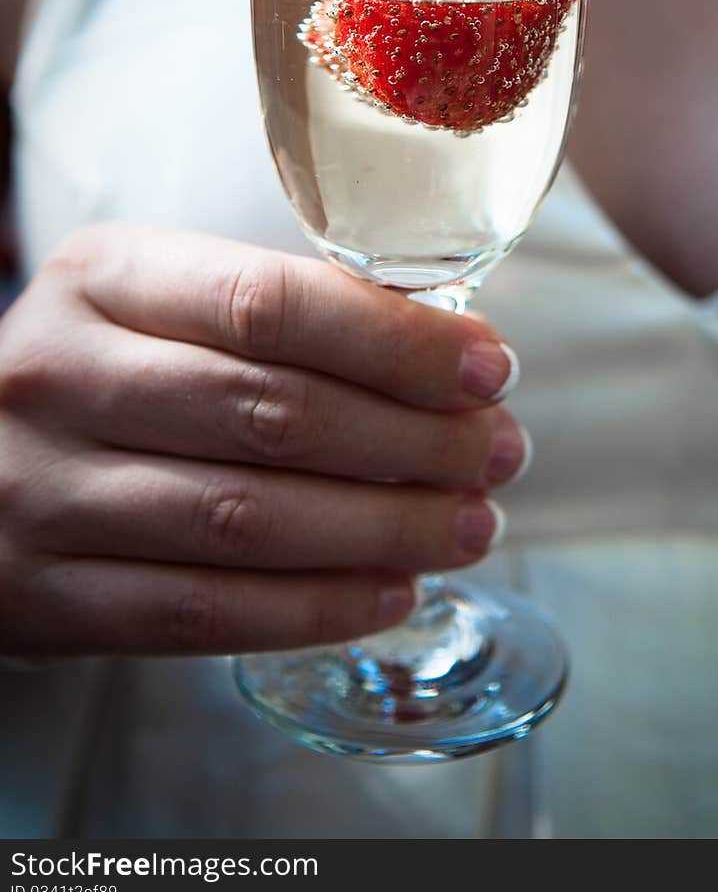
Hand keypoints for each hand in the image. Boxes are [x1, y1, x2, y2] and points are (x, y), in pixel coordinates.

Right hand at [0, 225, 525, 658]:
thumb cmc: (101, 370)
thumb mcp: (156, 303)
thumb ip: (274, 314)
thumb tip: (446, 356)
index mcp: (102, 278)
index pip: (266, 302)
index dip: (393, 341)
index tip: (487, 368)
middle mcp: (61, 376)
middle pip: (270, 412)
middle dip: (413, 439)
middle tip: (499, 453)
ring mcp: (44, 492)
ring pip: (246, 520)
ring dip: (383, 528)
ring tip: (470, 525)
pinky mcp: (45, 596)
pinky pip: (201, 613)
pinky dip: (312, 608)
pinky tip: (389, 591)